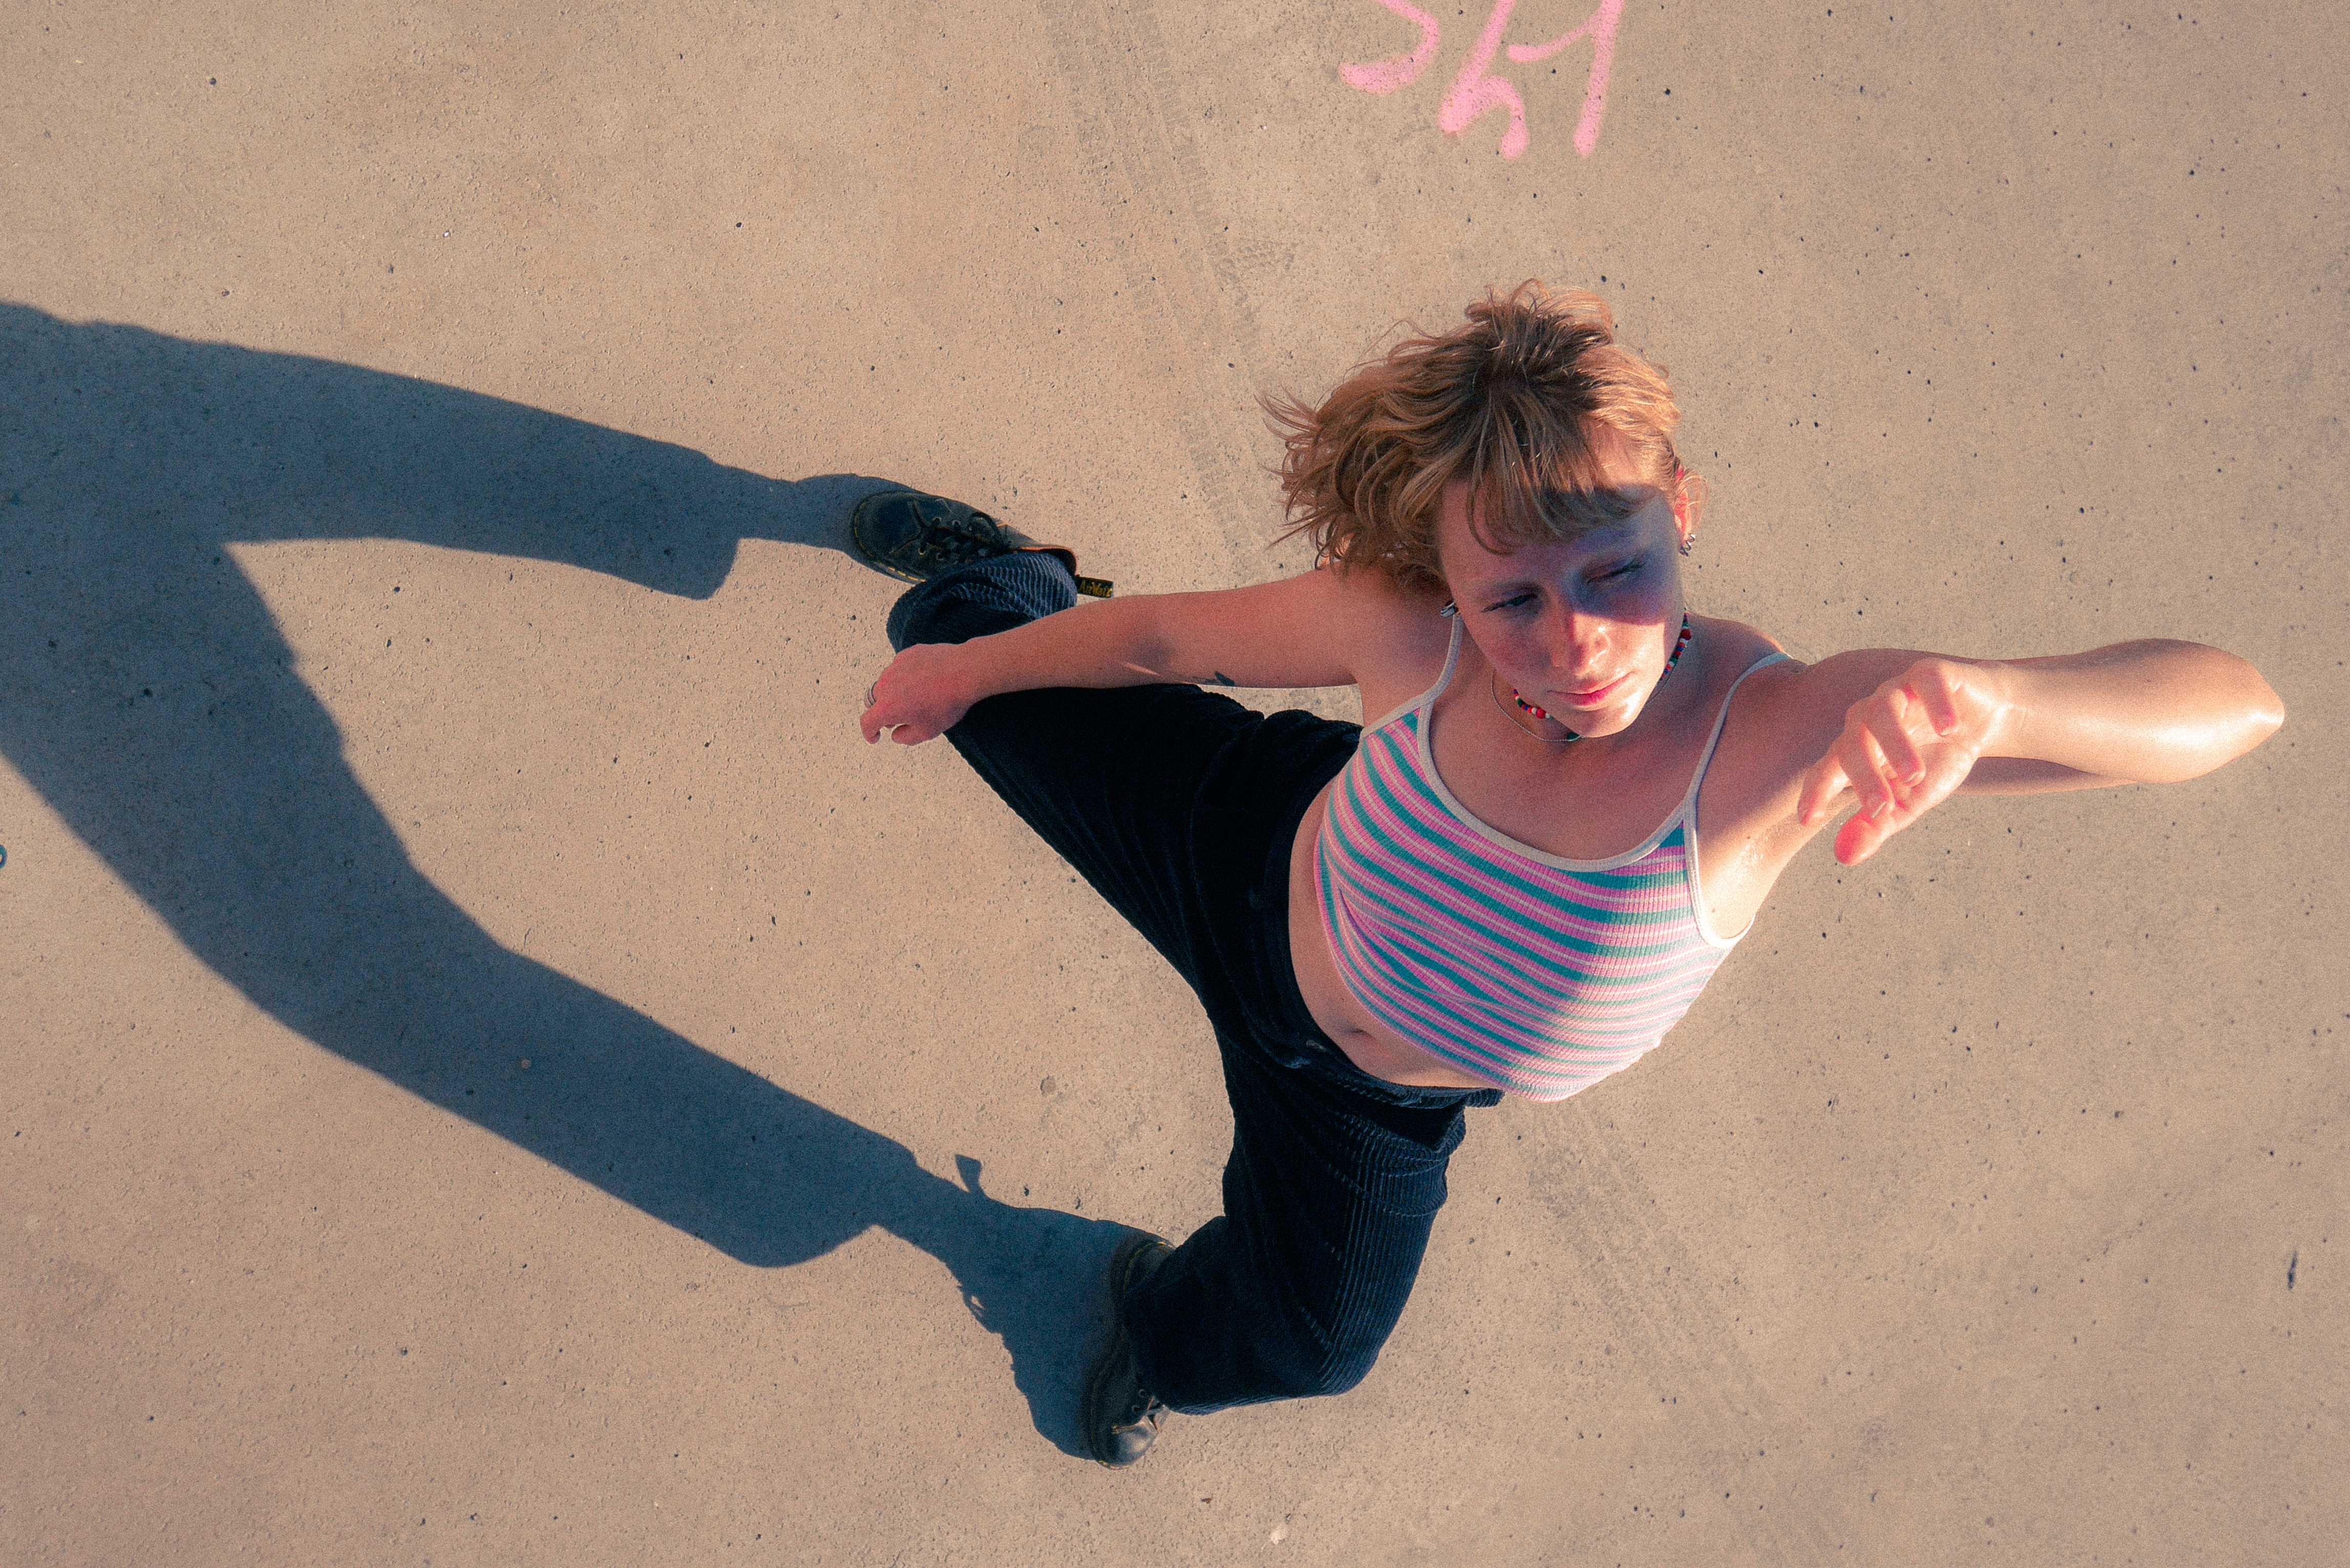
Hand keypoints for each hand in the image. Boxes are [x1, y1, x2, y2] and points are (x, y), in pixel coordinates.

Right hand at [859, 642, 979, 744]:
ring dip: (894, 692)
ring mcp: (895, 666)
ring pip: (887, 683)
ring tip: (916, 697)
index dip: (869, 733)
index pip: (867, 722)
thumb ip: (906, 738)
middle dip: (883, 712)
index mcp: (887, 707)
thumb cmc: (947, 703)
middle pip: (875, 701)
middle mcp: (886, 685)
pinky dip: (905, 677)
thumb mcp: (927, 731)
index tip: (875, 737)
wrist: (964, 672)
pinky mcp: (907, 654)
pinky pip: (899, 668)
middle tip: (899, 717)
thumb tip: (896, 735)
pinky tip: (924, 681)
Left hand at [1796, 658, 2008, 864]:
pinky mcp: (1931, 674)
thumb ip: (1877, 826)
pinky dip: (1935, 703)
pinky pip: (1925, 680)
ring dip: (1894, 744)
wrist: (1983, 721)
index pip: (1826, 768)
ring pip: (1880, 710)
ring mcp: (1898, 692)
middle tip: (1882, 808)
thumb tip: (1843, 856)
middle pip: (1851, 742)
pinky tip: (1949, 729)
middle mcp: (1868, 718)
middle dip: (1863, 777)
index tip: (1807, 819)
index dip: (1815, 791)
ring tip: (1915, 776)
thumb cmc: (1936, 762)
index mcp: (1857, 748)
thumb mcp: (1909, 802)